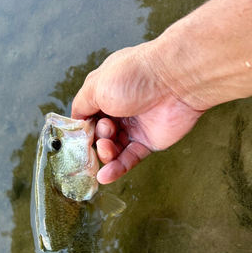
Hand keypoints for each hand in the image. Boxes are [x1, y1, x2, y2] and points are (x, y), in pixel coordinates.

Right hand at [71, 42, 204, 183]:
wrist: (175, 81)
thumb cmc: (135, 76)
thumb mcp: (95, 85)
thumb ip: (81, 106)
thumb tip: (76, 122)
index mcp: (106, 93)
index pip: (87, 117)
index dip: (82, 129)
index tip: (78, 138)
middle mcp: (119, 110)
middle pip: (99, 136)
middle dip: (96, 138)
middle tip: (105, 132)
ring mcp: (134, 127)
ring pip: (112, 150)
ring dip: (105, 154)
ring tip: (107, 147)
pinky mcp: (148, 143)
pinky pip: (129, 160)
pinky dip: (116, 169)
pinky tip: (105, 176)